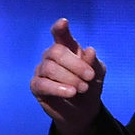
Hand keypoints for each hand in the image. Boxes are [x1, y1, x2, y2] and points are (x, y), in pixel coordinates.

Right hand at [30, 18, 106, 134]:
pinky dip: (58, 88)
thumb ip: (93, 62)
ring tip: (82, 88)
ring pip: (50, 68)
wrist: (82, 112)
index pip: (60, 35)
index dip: (60, 28)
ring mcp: (42, 70)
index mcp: (67, 48)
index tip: (64, 22)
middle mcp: (52, 56)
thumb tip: (89, 51)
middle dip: (75, 65)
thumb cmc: (89, 87)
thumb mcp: (97, 74)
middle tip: (89, 77)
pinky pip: (42, 84)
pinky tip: (70, 93)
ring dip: (69, 78)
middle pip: (56, 52)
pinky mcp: (36, 86)